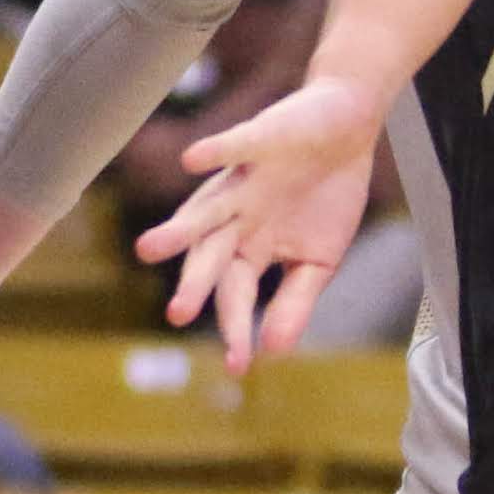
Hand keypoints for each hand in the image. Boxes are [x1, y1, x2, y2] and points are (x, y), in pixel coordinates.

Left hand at [137, 69, 389, 369]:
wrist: (346, 127)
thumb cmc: (326, 196)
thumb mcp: (318, 259)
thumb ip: (293, 302)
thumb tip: (273, 353)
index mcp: (249, 250)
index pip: (234, 294)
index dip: (235, 328)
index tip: (237, 366)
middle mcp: (235, 219)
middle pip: (208, 257)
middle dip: (194, 286)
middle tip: (178, 315)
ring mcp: (240, 181)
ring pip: (203, 209)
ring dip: (178, 228)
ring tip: (148, 249)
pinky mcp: (255, 140)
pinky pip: (230, 147)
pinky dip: (212, 152)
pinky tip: (191, 160)